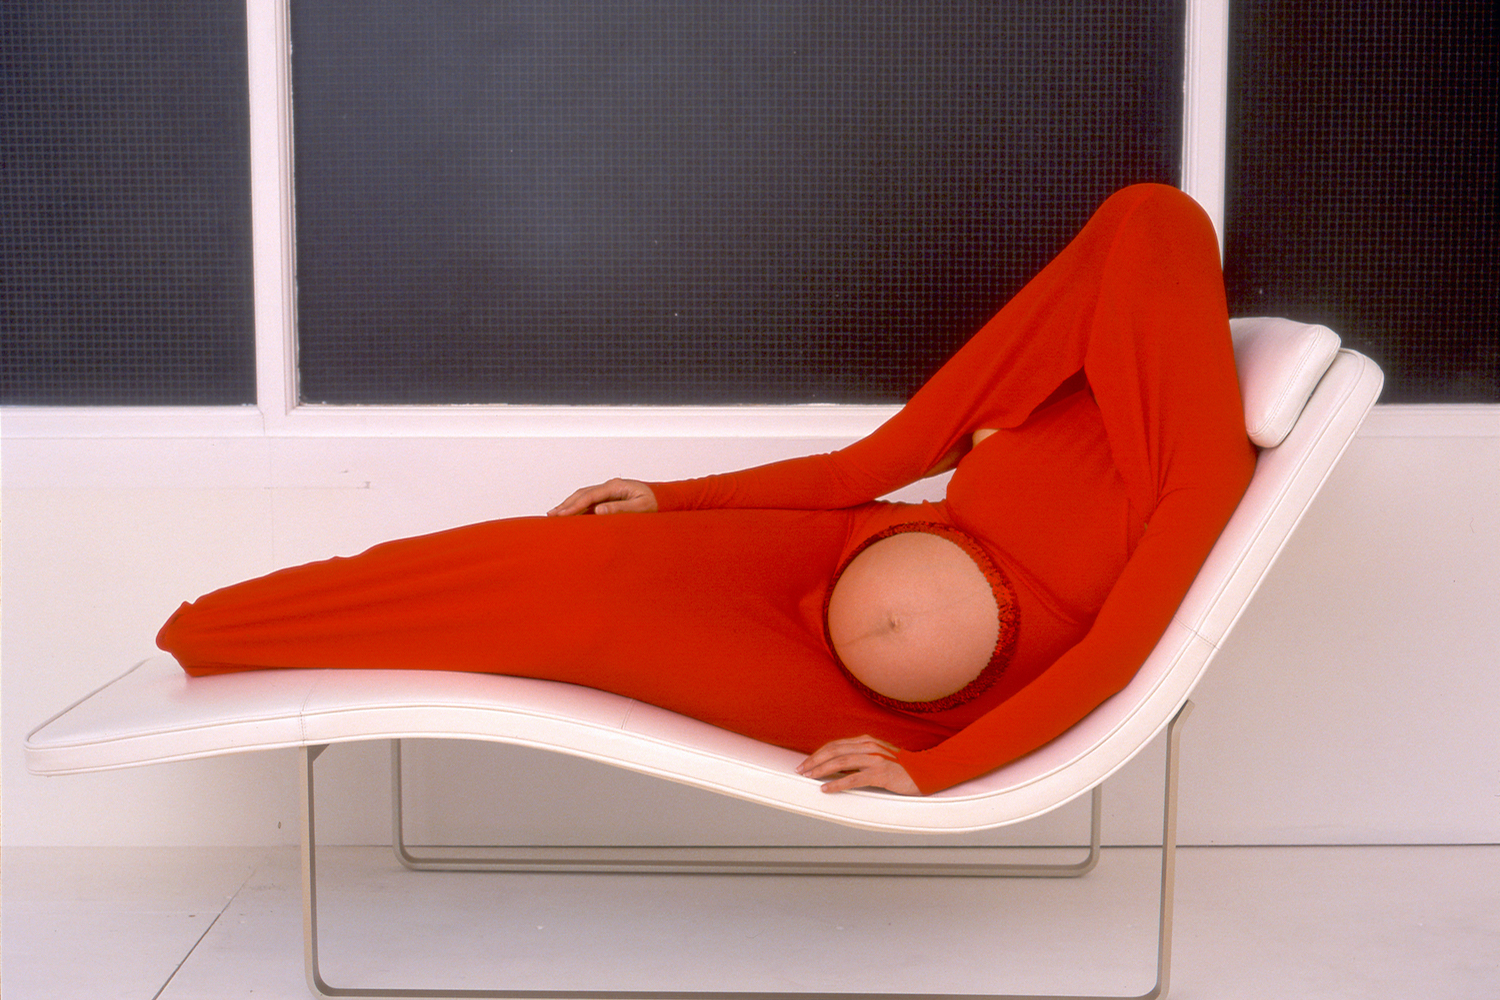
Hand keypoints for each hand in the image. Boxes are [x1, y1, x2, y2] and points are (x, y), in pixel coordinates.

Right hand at [547, 478, 658, 516]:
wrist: (668, 499)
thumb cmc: (657, 504)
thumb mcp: (642, 508)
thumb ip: (621, 509)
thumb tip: (599, 511)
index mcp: (616, 486)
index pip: (589, 496)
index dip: (574, 506)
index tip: (561, 515)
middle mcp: (610, 486)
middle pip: (582, 494)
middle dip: (566, 504)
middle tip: (551, 515)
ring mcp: (610, 491)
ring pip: (584, 496)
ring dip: (570, 505)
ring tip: (555, 514)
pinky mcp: (611, 498)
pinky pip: (591, 502)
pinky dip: (579, 507)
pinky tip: (571, 514)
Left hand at [797, 736, 919, 794]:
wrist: (926, 771)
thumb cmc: (902, 767)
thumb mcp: (879, 756)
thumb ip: (861, 757)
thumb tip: (838, 766)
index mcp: (866, 741)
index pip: (835, 745)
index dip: (818, 754)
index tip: (806, 762)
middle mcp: (868, 746)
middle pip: (834, 751)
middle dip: (814, 760)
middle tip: (801, 770)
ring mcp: (875, 759)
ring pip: (840, 762)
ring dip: (821, 770)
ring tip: (809, 777)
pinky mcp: (880, 773)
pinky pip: (853, 779)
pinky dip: (836, 783)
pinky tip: (826, 788)